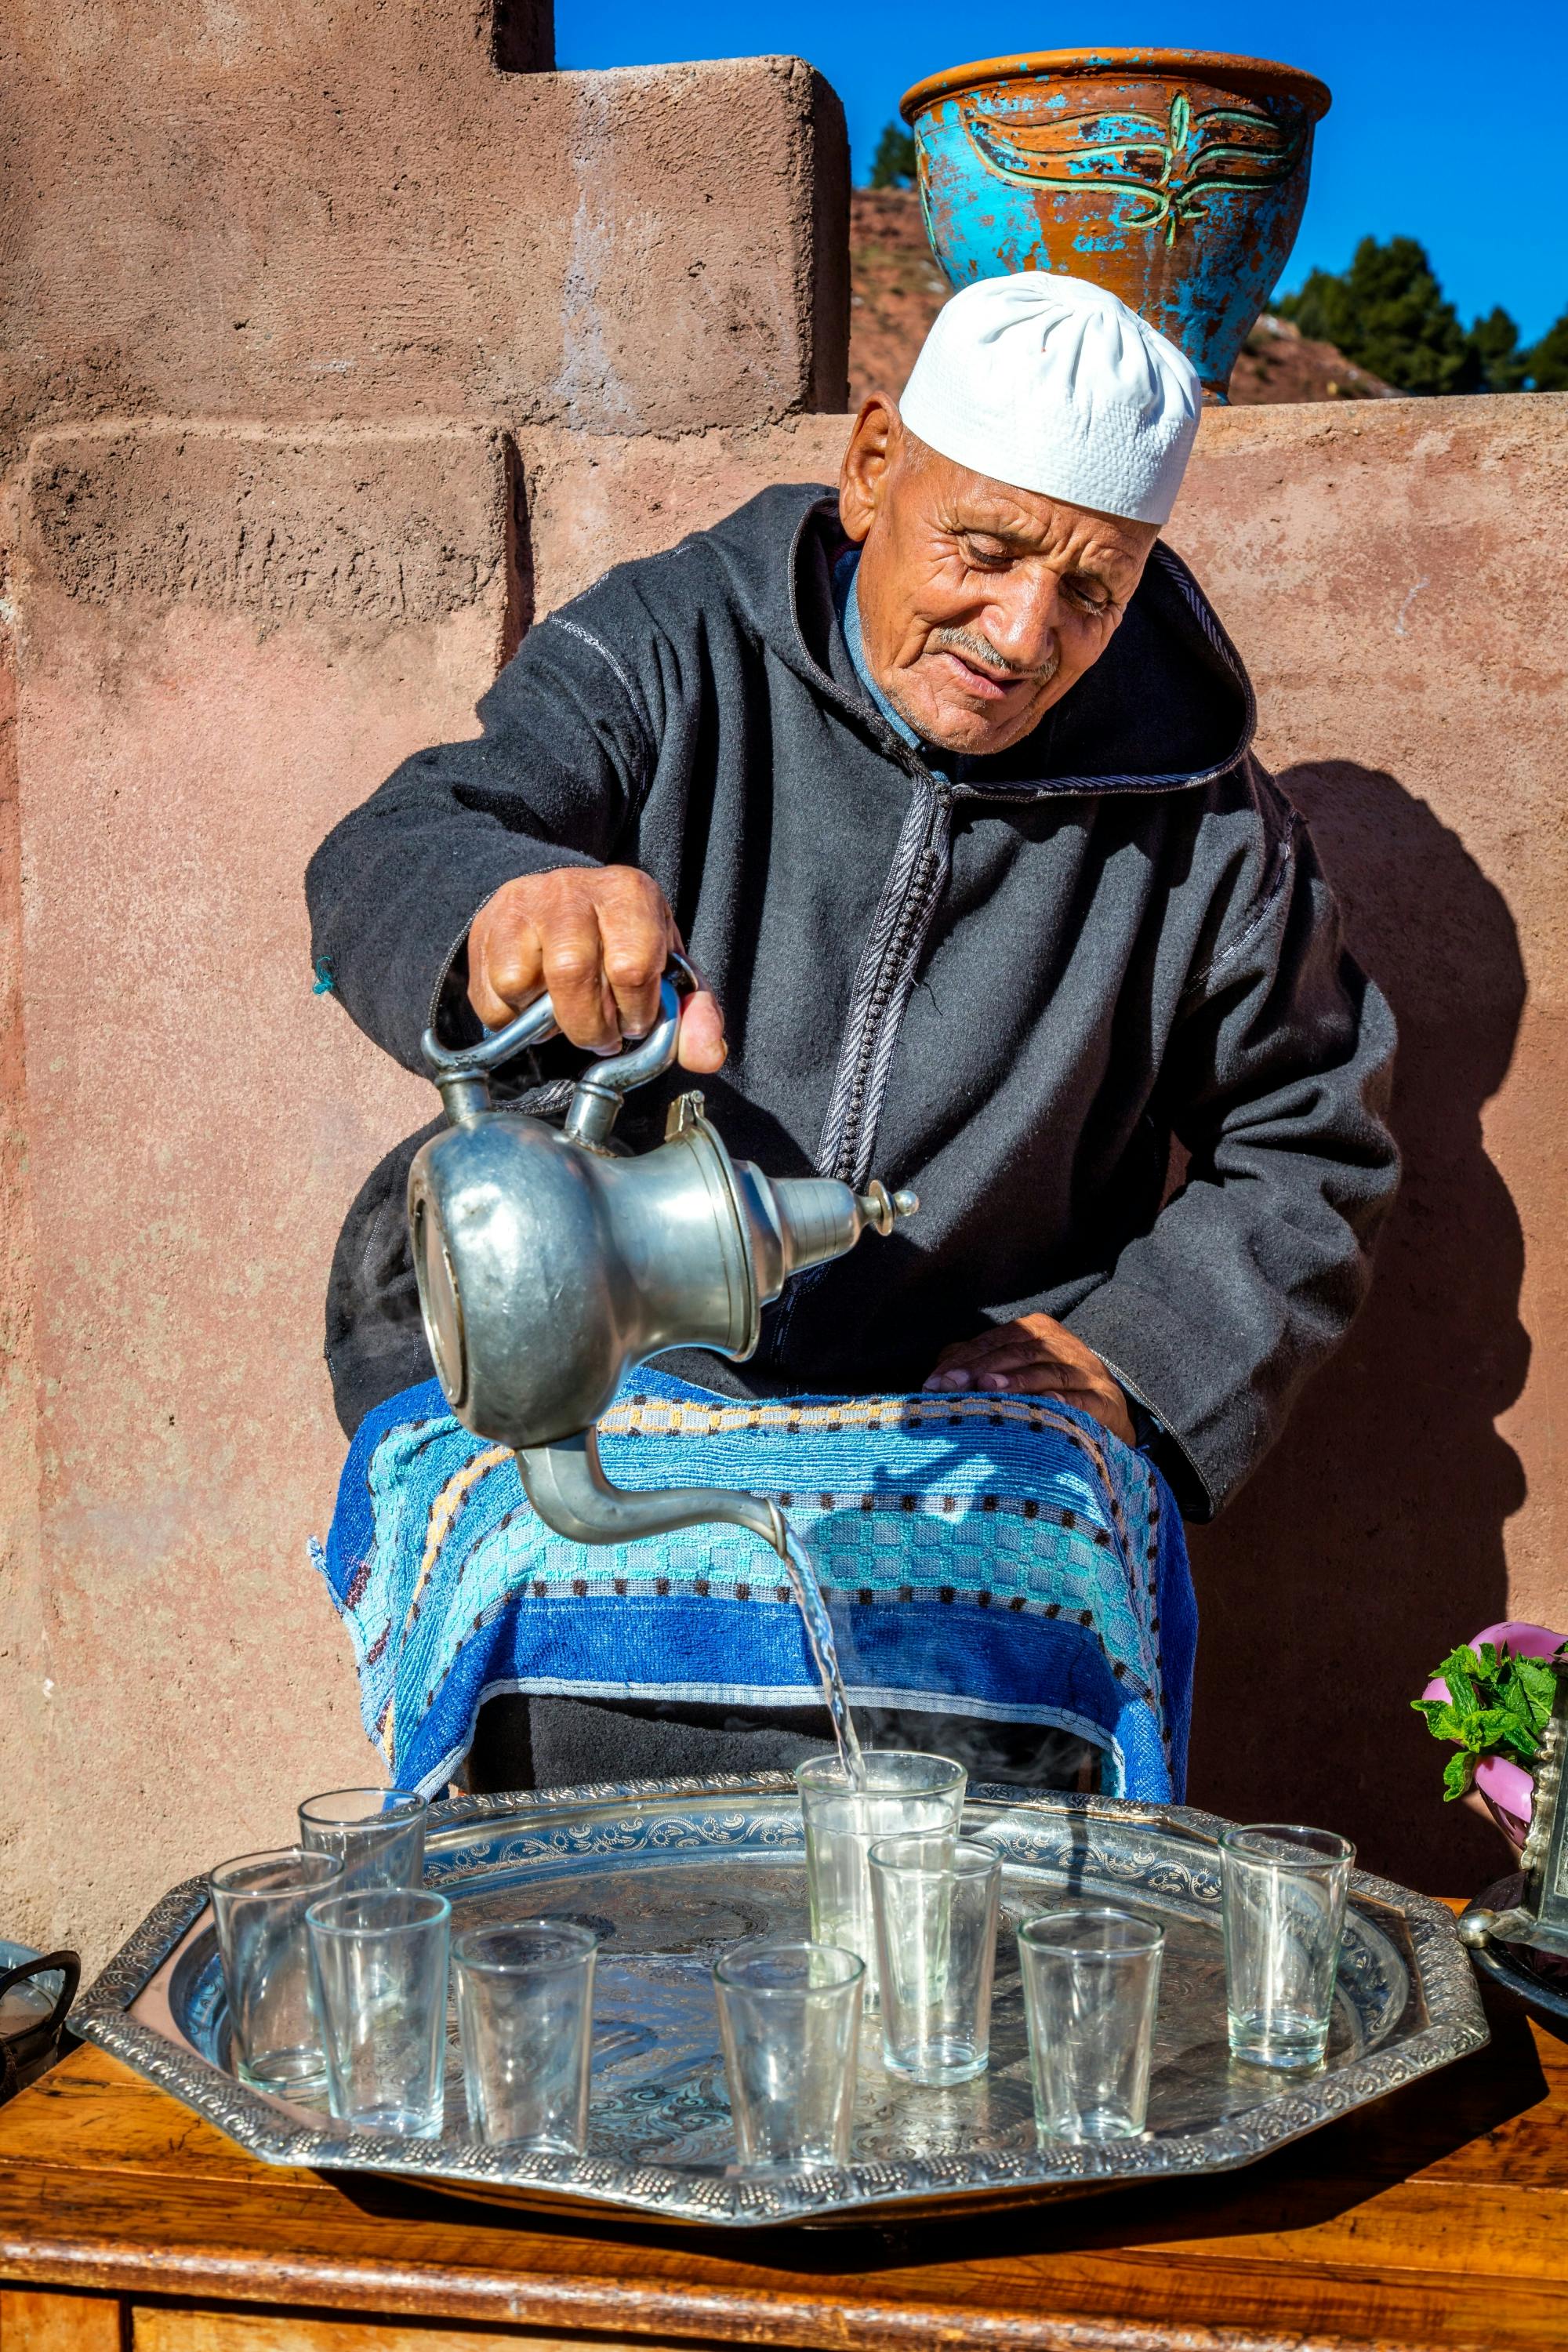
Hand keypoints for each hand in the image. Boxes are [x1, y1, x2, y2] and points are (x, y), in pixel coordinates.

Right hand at [467, 866, 725, 1072]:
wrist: (561, 905)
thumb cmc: (623, 944)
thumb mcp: (667, 972)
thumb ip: (694, 1015)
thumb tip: (707, 1056)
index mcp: (629, 894)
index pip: (631, 965)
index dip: (635, 1010)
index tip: (635, 1019)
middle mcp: (573, 890)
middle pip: (571, 973)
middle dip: (590, 1024)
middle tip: (602, 1033)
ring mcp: (523, 907)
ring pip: (522, 984)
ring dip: (548, 1021)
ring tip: (566, 1014)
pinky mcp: (487, 930)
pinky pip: (492, 996)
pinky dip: (513, 1019)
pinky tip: (536, 1004)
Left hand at [922, 1313, 1135, 1445]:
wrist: (1108, 1406)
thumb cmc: (1049, 1386)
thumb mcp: (1016, 1367)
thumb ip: (979, 1363)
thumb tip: (939, 1369)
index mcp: (1038, 1331)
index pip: (996, 1341)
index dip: (963, 1360)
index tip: (934, 1382)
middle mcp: (1062, 1345)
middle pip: (1018, 1353)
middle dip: (981, 1370)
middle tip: (952, 1387)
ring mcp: (1085, 1371)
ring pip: (1048, 1373)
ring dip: (1017, 1382)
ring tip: (988, 1389)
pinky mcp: (1104, 1399)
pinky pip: (1081, 1400)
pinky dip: (1063, 1403)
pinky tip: (1045, 1406)